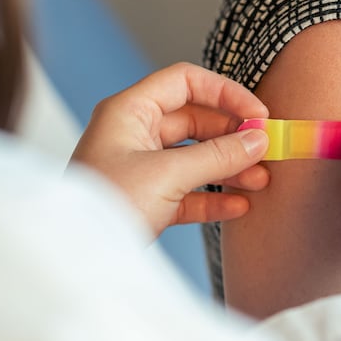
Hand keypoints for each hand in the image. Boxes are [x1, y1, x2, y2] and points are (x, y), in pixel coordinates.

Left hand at [70, 63, 269, 235]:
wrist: (73, 258)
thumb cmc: (106, 205)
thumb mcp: (167, 175)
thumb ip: (217, 156)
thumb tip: (258, 139)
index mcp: (129, 111)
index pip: (185, 82)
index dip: (225, 93)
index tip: (258, 114)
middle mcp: (134, 133)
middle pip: (196, 120)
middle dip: (233, 135)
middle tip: (266, 149)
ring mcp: (141, 167)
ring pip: (195, 157)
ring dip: (229, 167)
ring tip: (261, 180)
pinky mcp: (147, 200)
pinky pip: (188, 191)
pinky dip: (214, 196)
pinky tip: (240, 205)